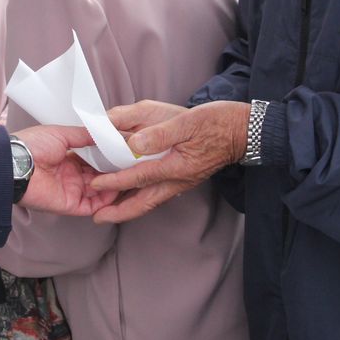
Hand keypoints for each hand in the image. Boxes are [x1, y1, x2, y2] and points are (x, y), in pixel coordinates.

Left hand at [13, 125, 119, 215]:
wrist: (15, 164)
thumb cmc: (32, 146)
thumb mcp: (61, 133)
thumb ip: (84, 135)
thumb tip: (104, 131)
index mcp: (67, 157)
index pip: (94, 158)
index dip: (109, 155)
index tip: (124, 149)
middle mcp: (71, 174)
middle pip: (99, 175)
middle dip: (115, 169)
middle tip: (132, 161)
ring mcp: (71, 190)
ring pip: (100, 191)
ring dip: (114, 183)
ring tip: (129, 173)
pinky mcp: (70, 204)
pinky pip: (93, 205)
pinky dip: (106, 200)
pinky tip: (118, 189)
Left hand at [90, 100, 249, 222]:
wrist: (244, 131)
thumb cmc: (217, 122)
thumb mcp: (187, 121)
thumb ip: (160, 132)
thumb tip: (135, 142)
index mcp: (176, 166)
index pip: (139, 176)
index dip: (115, 181)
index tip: (95, 184)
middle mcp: (178, 179)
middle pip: (144, 202)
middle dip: (120, 212)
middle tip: (98, 218)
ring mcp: (182, 181)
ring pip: (151, 200)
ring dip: (129, 207)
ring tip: (110, 212)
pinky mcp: (185, 177)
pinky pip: (158, 193)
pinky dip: (142, 197)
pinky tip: (133, 194)